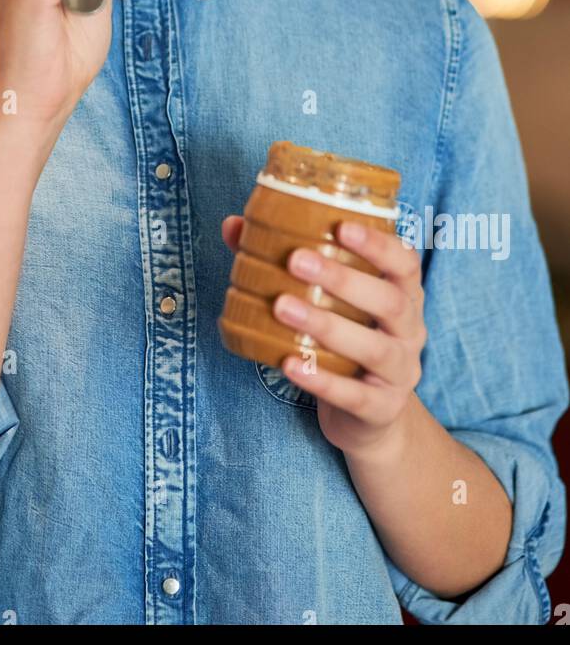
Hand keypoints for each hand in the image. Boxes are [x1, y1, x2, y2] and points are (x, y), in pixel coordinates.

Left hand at [221, 215, 426, 459]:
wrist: (368, 418)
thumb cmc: (343, 342)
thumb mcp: (329, 302)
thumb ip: (287, 263)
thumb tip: (233, 226)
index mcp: (403, 296)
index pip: (405, 263)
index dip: (379, 244)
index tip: (341, 226)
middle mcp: (411, 332)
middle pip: (389, 302)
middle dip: (343, 279)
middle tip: (296, 261)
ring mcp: (400, 373)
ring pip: (373, 348)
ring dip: (326, 325)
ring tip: (282, 306)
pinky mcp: (382, 409)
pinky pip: (354, 395)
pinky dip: (321, 380)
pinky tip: (289, 364)